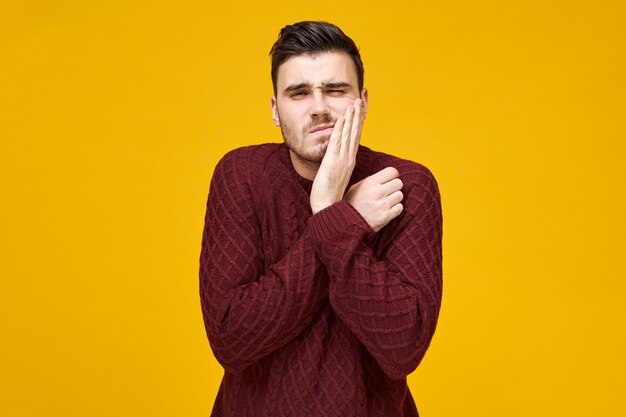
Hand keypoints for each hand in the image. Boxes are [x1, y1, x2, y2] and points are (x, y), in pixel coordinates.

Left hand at [310, 99, 363, 213]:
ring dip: (351, 118)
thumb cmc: (330, 194)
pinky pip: (337, 142)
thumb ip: (339, 165)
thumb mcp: (336, 176)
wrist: (327, 207)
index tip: (360, 110)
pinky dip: (340, 129)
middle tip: (360, 100)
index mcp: (349, 160)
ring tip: (353, 104)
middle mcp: (348, 158)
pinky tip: (341, 118)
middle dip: (357, 116)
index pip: (355, 138)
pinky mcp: (332, 161)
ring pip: (348, 135)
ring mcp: (341, 159)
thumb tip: (339, 160)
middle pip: (355, 133)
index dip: (358, 123)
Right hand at [343, 167, 403, 231]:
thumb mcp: (355, 187)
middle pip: (399, 183)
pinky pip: (400, 207)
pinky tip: (387, 209)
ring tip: (386, 202)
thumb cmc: (351, 204)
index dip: (393, 175)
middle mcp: (378, 192)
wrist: (347, 223)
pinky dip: (395, 209)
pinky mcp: (386, 216)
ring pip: (400, 195)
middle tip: (388, 192)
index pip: (392, 172)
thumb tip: (383, 176)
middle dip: (394, 187)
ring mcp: (383, 204)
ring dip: (395, 198)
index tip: (390, 179)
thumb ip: (370, 180)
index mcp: (370, 182)